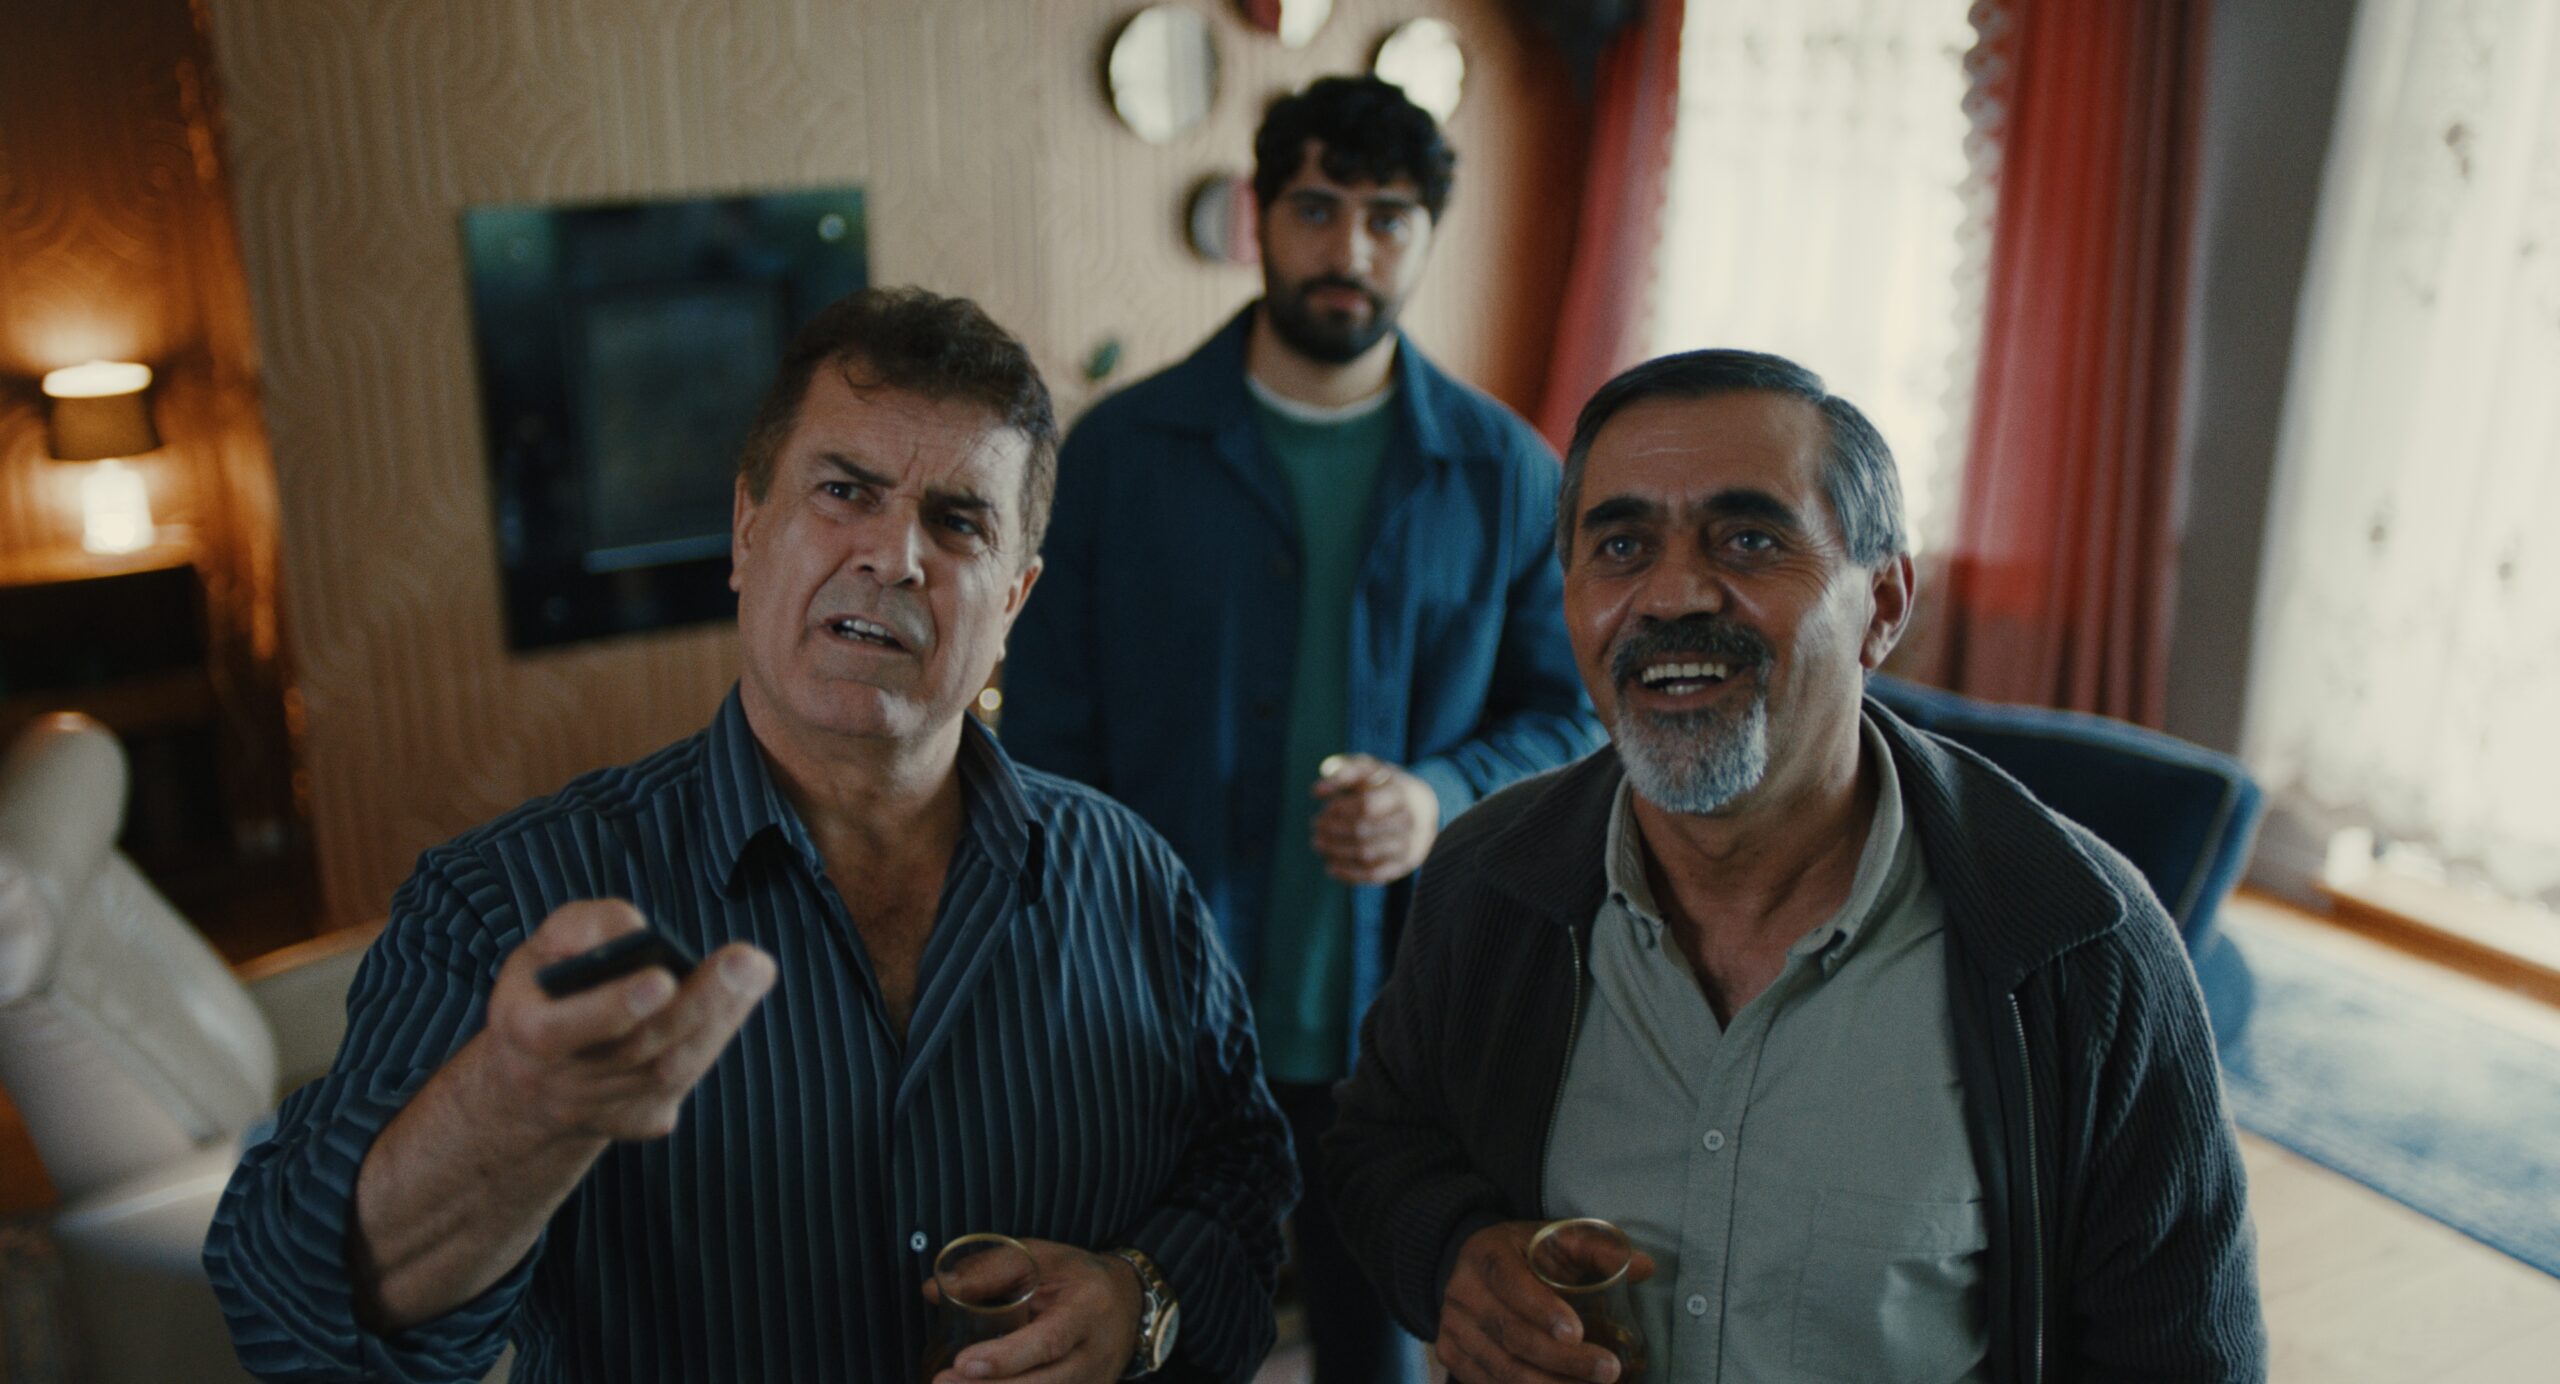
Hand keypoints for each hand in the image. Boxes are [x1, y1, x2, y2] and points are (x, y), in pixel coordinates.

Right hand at [474, 899, 774, 1145]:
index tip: (663, 978)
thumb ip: (580, 927)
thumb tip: (632, 930)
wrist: (531, 1079)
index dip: (614, 1006)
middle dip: (695, 1005)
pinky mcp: (636, 1121)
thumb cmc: (545, 994)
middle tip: (743, 964)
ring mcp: (601, 1111)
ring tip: (752, 972)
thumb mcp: (542, 949)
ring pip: (667, 1072)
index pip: (563, 1030)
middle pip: (635, 1052)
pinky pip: (681, 1087)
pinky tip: (737, 1001)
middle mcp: (560, 1083)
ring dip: (717, 1020)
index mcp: (524, 1032)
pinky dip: (710, 1040)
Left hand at [924, 1239, 1143, 1382]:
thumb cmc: (1076, 1277)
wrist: (1127, 1301)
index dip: (1006, 1357)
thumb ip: (987, 1270)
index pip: (1048, 1341)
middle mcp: (1094, 1354)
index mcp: (1087, 1309)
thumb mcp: (1038, 1258)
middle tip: (943, 1383)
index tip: (963, 1363)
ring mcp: (1092, 1383)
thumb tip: (934, 1289)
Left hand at [1311, 753, 1439, 884]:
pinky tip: (1330, 866)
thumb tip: (1316, 791)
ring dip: (1336, 851)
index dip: (1340, 808)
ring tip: (1318, 843)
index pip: (1366, 805)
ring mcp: (1409, 846)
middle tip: (1316, 826)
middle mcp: (1409, 822)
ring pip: (1366, 855)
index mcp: (1401, 794)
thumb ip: (1343, 772)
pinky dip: (1348, 873)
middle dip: (1333, 830)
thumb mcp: (1370, 770)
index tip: (1325, 808)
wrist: (1424, 809)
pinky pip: (1373, 875)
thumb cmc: (1387, 785)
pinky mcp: (1404, 865)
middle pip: (1364, 831)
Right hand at [1437, 1222, 1654, 1383]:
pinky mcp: (1452, 1356)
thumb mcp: (1558, 1238)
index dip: (1541, 1310)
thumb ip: (1600, 1250)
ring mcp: (1453, 1328)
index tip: (1577, 1332)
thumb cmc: (1526, 1252)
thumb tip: (1646, 1267)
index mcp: (1485, 1254)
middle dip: (1563, 1360)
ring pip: (1502, 1369)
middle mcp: (1461, 1292)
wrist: (1476, 1266)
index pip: (1510, 1283)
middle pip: (1512, 1335)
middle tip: (1608, 1371)